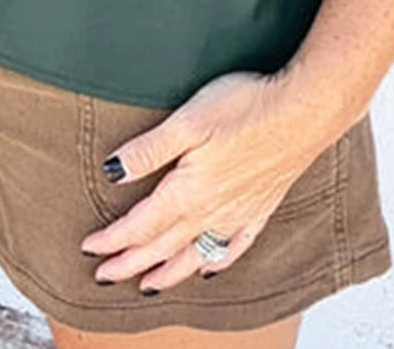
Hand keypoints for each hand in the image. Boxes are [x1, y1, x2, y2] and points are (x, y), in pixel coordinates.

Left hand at [79, 67, 335, 293]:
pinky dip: (217, 262)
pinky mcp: (262, 208)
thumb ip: (149, 150)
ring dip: (168, 272)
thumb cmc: (246, 107)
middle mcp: (211, 212)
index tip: (89, 248)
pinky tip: (209, 269)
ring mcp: (238, 214)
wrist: (304, 111)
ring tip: (148, 285)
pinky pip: (233, 248)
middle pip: (162, 246)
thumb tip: (112, 172)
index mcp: (188, 191)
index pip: (141, 224)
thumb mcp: (188, 120)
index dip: (113, 239)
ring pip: (195, 256)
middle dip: (130, 263)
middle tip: (104, 276)